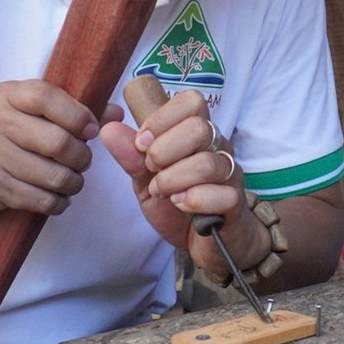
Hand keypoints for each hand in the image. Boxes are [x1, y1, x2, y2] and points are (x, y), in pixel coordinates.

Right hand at [0, 79, 98, 217]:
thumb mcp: (25, 113)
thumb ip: (70, 109)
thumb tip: (115, 112)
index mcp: (7, 95)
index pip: (48, 97)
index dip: (78, 115)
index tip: (91, 130)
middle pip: (58, 142)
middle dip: (81, 157)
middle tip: (81, 162)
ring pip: (54, 175)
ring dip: (72, 183)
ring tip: (71, 182)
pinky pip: (40, 199)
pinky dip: (57, 203)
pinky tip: (56, 199)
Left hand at [97, 88, 267, 272]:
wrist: (204, 242)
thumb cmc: (177, 205)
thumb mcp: (146, 181)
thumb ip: (131, 157)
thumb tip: (109, 130)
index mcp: (197, 134)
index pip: (192, 101)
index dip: (162, 118)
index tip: (142, 143)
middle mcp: (218, 148)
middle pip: (199, 128)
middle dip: (164, 151)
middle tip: (151, 169)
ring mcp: (229, 174)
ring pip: (206, 163)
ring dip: (172, 180)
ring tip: (161, 192)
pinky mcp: (235, 202)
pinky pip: (220, 194)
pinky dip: (193, 201)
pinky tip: (181, 206)